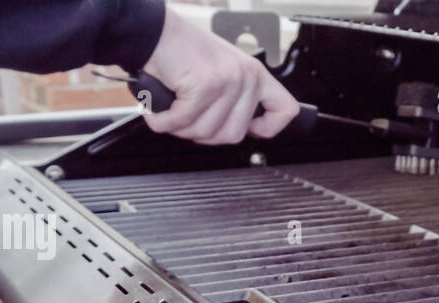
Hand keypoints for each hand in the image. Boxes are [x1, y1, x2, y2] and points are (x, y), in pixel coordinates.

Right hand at [140, 10, 299, 143]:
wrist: (153, 31)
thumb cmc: (180, 52)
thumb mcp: (221, 73)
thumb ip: (235, 100)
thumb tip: (237, 131)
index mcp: (255, 75)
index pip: (285, 110)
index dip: (268, 129)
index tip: (250, 129)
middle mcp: (246, 78)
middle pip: (234, 135)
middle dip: (204, 134)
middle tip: (188, 117)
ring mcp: (228, 82)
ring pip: (207, 133)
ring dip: (181, 128)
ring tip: (172, 109)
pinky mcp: (205, 86)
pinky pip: (184, 123)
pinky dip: (163, 122)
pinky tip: (157, 111)